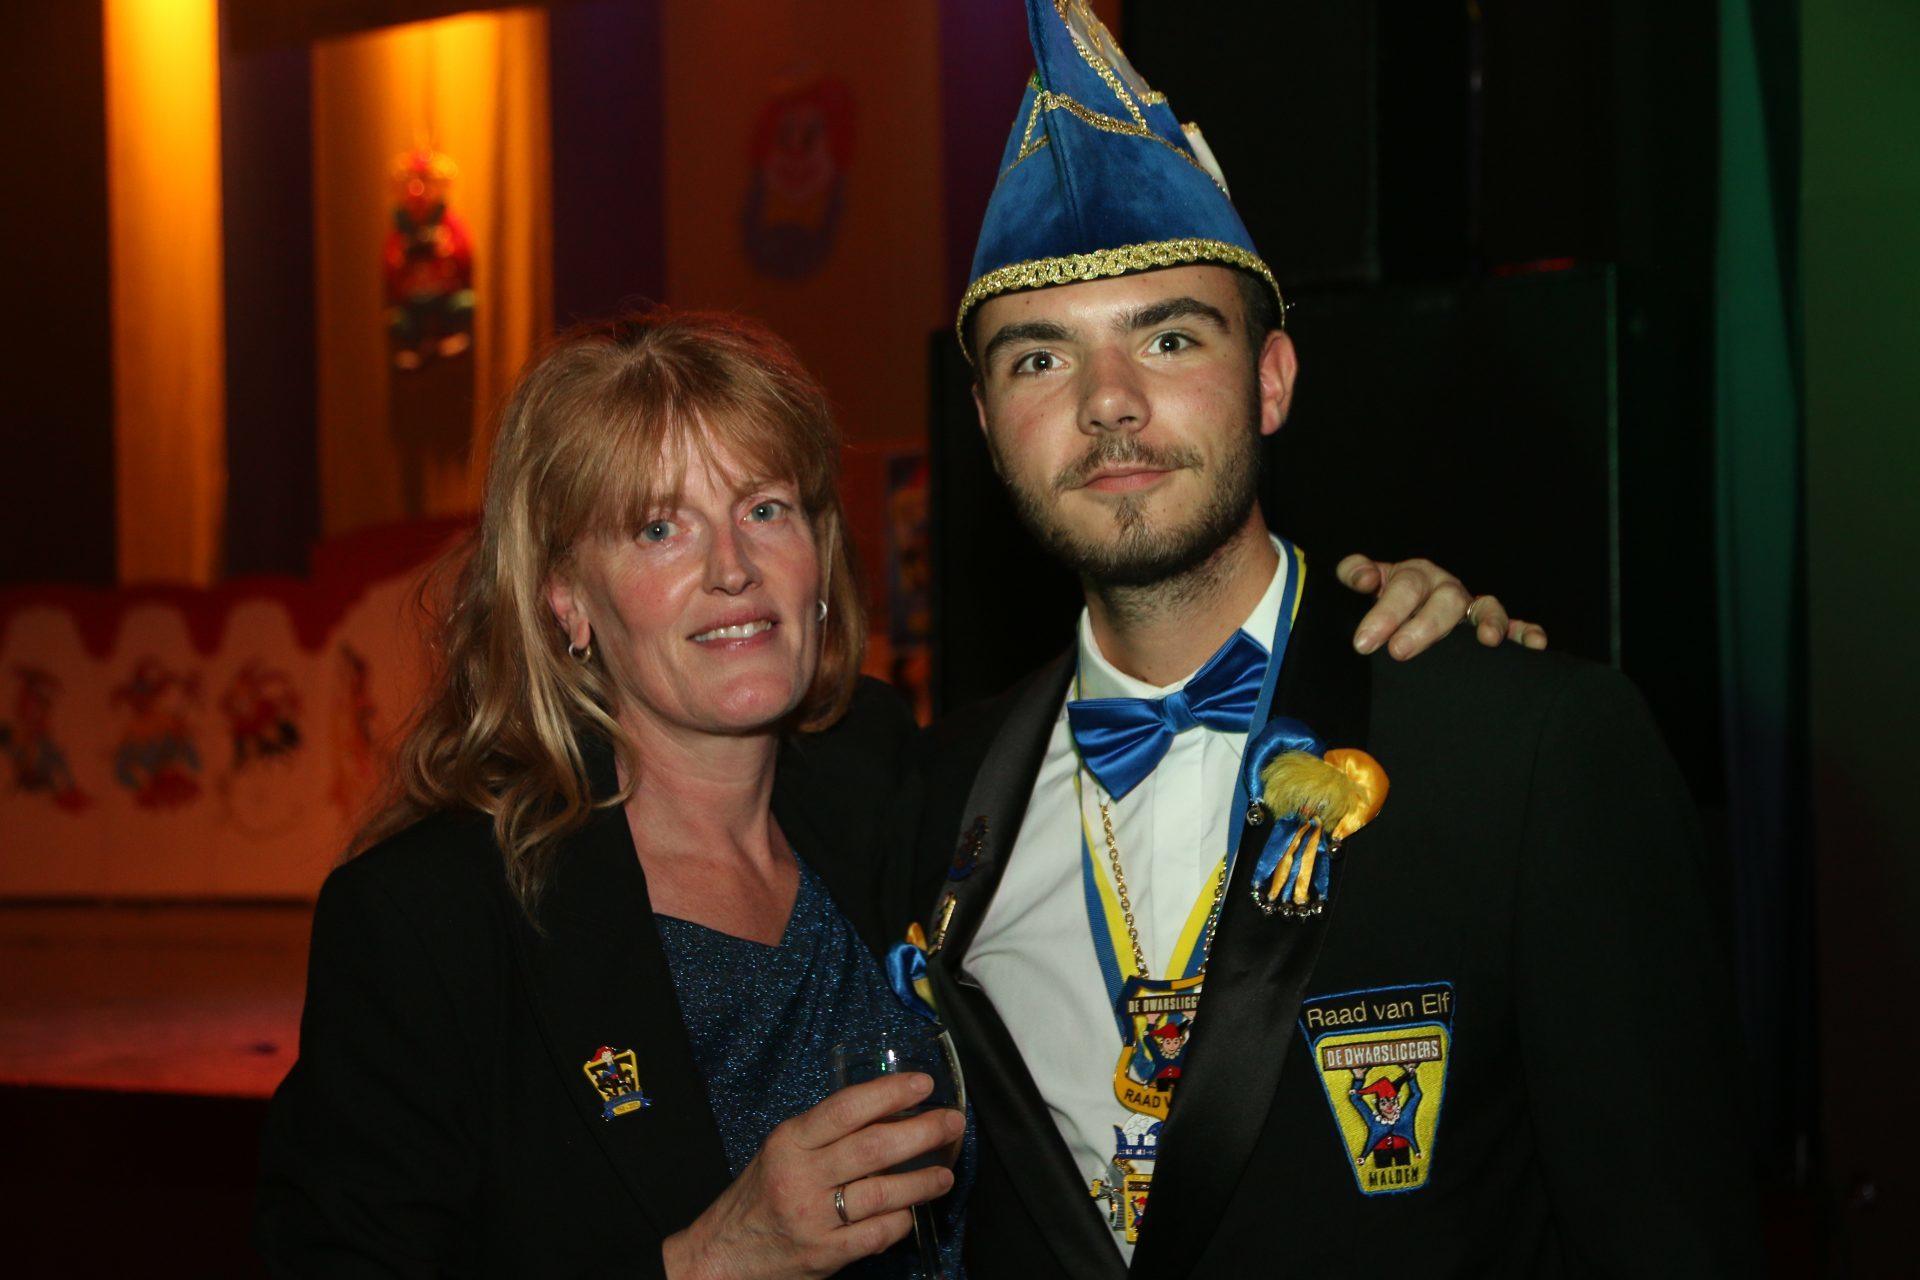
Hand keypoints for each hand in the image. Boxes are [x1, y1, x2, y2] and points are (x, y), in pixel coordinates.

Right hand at [662, 1072, 962, 1279]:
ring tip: (945, 1173)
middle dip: (922, 1132)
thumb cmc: (761, 1194)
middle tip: (951, 1123)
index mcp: (790, 1141)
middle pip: (873, 1148)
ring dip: (922, 1181)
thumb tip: (890, 1110)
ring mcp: (813, 1218)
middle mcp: (801, 1176)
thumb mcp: (784, 1150)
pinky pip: (876, 1234)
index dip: (889, 1092)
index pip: (846, 1108)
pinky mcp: (824, 1254)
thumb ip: (827, 1133)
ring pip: (882, 1193)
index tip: (923, 1085)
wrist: (724, 1252)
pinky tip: (912, 1212)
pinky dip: (901, 1221)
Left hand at [1338, 554, 1548, 659]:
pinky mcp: (1492, 626)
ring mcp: (1471, 607)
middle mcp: (1446, 588)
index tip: (1364, 642)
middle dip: (1424, 626)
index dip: (1385, 613)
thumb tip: (1364, 579)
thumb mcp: (1363, 581)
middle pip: (1445, 600)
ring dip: (1490, 622)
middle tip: (1399, 652)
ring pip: (1486, 608)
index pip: (1403, 588)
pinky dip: (1525, 632)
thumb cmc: (1381, 598)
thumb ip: (1355, 573)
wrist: (1397, 612)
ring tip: (1487, 641)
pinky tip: (1534, 644)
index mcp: (1415, 575)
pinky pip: (1516, 626)